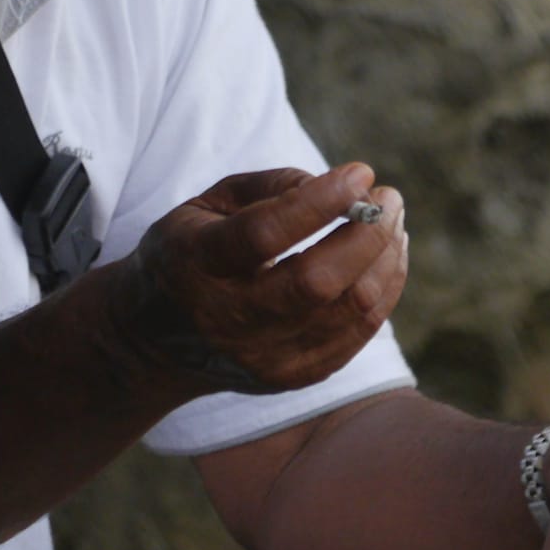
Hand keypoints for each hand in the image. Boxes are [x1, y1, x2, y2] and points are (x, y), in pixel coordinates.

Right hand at [113, 163, 406, 397]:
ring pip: (349, 309)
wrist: (156, 340)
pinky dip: (385, 288)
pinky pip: (359, 334)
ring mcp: (261, 357)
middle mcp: (226, 319)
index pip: (265, 235)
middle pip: (316, 282)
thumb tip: (341, 187)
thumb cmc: (194, 250)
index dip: (321, 202)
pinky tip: (388, 256)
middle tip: (388, 198)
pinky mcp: (292, 377)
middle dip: (367, 233)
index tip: (362, 172)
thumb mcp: (208, 203)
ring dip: (385, 257)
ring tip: (393, 221)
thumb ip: (270, 186)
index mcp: (196, 263)